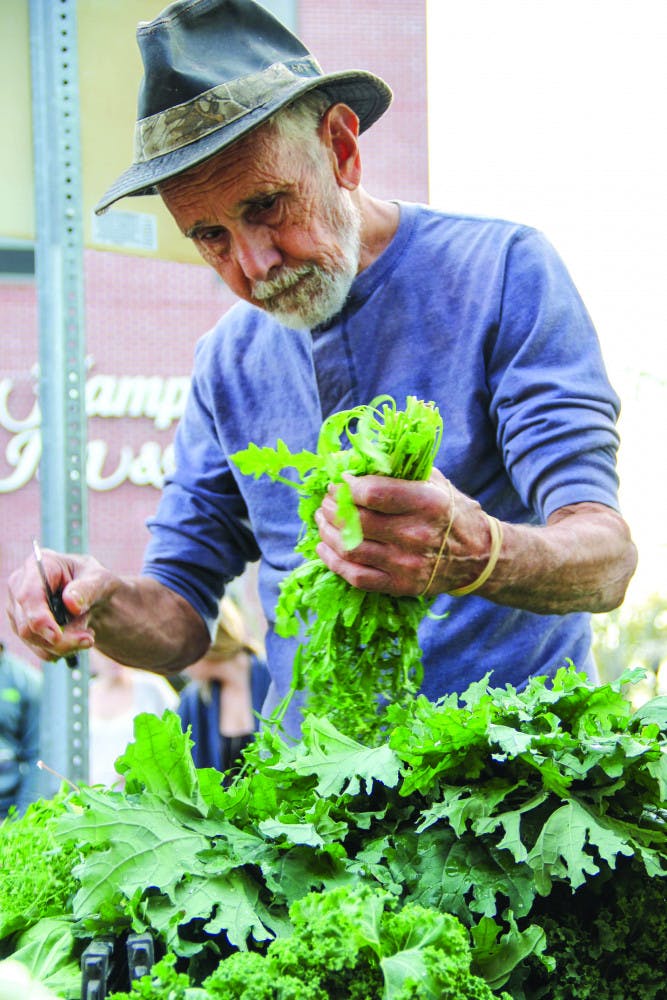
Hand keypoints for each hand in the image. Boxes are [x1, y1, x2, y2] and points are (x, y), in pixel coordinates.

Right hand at [6, 549, 110, 662]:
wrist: (93, 595)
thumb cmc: (94, 581)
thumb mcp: (100, 580)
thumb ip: (87, 589)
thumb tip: (71, 603)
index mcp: (39, 565)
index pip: (28, 596)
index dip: (39, 619)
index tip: (57, 636)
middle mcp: (21, 585)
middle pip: (27, 625)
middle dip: (59, 640)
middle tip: (88, 639)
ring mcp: (18, 608)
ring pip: (32, 640)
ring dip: (63, 646)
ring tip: (88, 635)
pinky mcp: (22, 626)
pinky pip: (38, 648)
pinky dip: (60, 650)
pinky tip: (76, 638)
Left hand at [315, 468, 491, 596]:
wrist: (479, 556)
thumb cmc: (452, 511)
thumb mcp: (435, 482)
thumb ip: (401, 471)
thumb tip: (358, 460)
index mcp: (426, 503)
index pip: (373, 494)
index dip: (348, 486)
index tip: (340, 481)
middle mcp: (415, 534)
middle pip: (356, 521)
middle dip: (333, 507)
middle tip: (328, 499)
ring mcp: (406, 564)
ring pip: (350, 549)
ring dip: (327, 532)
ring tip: (323, 519)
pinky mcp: (399, 585)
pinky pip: (355, 576)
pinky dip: (333, 561)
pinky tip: (325, 547)